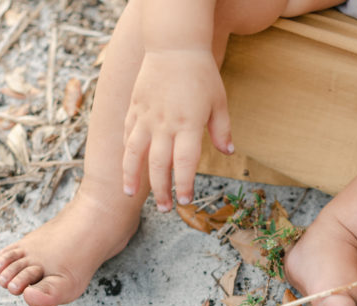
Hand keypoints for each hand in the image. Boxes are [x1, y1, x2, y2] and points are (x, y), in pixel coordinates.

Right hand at [122, 49, 232, 210]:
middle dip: (161, 190)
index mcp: (187, 124)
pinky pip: (128, 135)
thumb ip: (221, 130)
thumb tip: (228, 152)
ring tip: (130, 194)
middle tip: (165, 208)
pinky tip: (127, 166)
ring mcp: (146, 116)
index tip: (185, 201)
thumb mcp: (219, 102)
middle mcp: (164, 124)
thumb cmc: (201, 73)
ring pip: (134, 153)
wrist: (174, 45)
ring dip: (132, 176)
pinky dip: (127, 152)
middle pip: (158, 165)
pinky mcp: (134, 108)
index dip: (184, 185)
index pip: (185, 163)